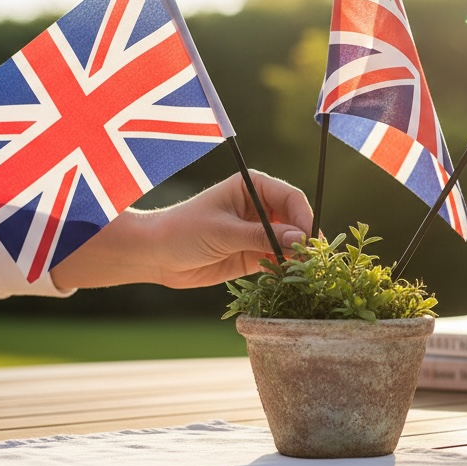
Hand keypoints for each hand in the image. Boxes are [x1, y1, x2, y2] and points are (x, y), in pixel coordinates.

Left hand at [49, 170, 311, 291]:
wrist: (157, 255)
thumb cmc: (184, 230)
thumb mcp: (224, 232)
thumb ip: (262, 236)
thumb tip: (300, 239)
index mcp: (253, 187)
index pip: (290, 198)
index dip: (303, 217)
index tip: (309, 238)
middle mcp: (260, 207)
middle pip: (295, 221)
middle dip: (303, 239)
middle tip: (310, 259)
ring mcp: (258, 232)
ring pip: (289, 243)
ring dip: (296, 257)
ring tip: (302, 272)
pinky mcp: (253, 255)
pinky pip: (277, 261)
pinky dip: (284, 269)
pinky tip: (288, 278)